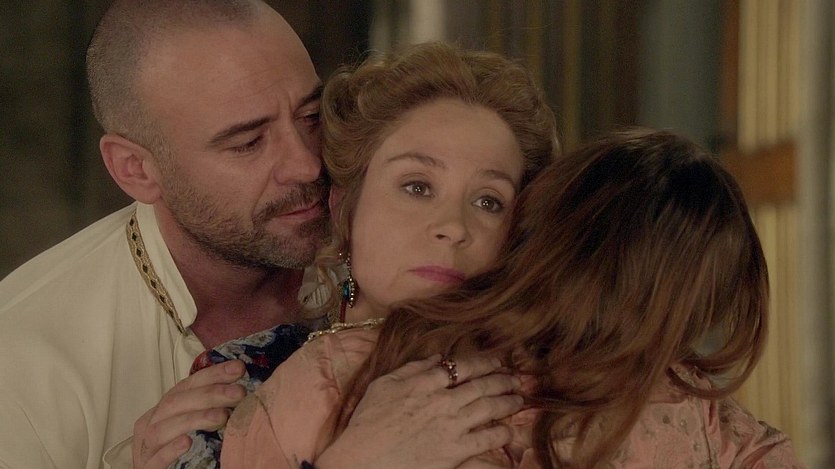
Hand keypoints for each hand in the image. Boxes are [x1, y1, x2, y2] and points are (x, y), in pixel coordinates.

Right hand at [132, 360, 246, 468]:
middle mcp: (152, 423)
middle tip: (239, 392)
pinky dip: (171, 449)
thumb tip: (242, 390)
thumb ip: (211, 407)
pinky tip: (188, 442)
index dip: (213, 375)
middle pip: (176, 402)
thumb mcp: (195, 423)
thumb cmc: (185, 449)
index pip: (188, 385)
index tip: (238, 368)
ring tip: (222, 416)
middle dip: (210, 394)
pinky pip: (157, 459)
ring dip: (195, 419)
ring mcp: (147, 447)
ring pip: (163, 429)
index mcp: (164, 409)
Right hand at [315, 355, 523, 468]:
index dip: (483, 362)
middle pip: (481, 385)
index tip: (496, 361)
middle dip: (502, 380)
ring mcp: (451, 426)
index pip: (461, 366)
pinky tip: (509, 429)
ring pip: (489, 408)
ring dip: (508, 401)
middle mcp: (442, 401)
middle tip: (516, 378)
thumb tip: (437, 358)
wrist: (362, 461)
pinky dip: (501, 432)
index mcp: (424, 382)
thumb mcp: (383, 385)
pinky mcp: (455, 451)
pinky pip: (486, 439)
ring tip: (519, 399)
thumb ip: (412, 368)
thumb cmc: (367, 423)